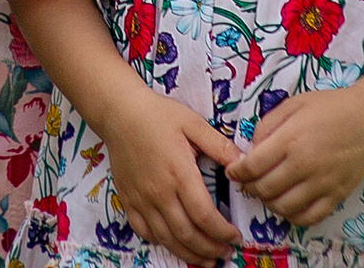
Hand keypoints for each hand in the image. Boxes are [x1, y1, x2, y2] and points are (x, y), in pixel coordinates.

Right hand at [96, 82, 242, 260]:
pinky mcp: (128, 200)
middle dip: (211, 249)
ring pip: (167, 239)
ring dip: (190, 254)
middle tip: (226, 252)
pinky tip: (174, 243)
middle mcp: (160, 192)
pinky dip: (161, 243)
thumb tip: (243, 164)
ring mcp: (142, 199)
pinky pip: (144, 232)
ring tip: (207, 259)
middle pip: (188, 234)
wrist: (120, 111)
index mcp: (179, 173)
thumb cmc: (158, 115)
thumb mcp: (193, 123)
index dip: (223, 232)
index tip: (236, 236)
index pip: (205, 216)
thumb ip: (219, 145)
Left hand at [229, 79, 363, 229]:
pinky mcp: (337, 196)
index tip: (232, 172)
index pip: (254, 165)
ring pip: (285, 207)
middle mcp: (304, 165)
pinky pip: (309, 218)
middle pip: (266, 189)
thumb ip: (268, 125)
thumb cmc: (329, 106)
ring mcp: (322, 184)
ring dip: (269, 203)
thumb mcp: (292, 104)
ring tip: (266, 193)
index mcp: (290, 139)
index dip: (237, 172)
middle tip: (246, 183)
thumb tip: (252, 148)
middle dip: (250, 188)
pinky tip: (288, 205)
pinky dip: (293, 217)